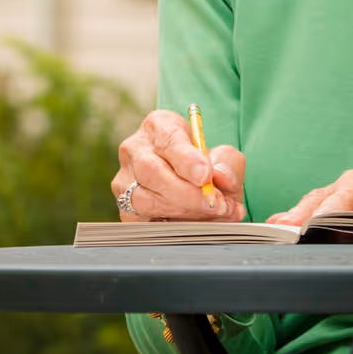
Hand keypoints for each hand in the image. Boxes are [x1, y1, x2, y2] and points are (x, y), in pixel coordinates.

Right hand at [111, 109, 246, 221]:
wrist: (193, 188)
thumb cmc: (205, 168)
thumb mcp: (223, 158)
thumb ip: (228, 163)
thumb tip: (220, 176)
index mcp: (159, 126)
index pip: (167, 139)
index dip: (187, 159)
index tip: (206, 175)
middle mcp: (135, 149)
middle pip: (151, 171)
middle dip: (187, 193)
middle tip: (215, 204)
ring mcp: (124, 180)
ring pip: (145, 199)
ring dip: (183, 212)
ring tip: (213, 215)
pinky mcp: (124, 208)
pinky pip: (143, 222)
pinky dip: (172, 228)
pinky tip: (195, 226)